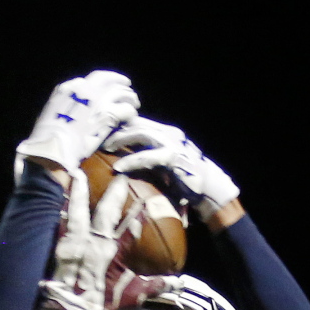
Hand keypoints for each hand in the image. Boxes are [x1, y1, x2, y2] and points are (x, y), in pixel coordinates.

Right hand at [15, 71, 138, 182]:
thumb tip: (74, 111)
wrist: (54, 147)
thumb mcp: (52, 114)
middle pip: (109, 80)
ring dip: (130, 98)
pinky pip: (127, 109)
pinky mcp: (108, 114)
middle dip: (120, 84)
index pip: (92, 80)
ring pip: (121, 92)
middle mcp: (83, 89)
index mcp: (68, 88)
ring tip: (134, 104)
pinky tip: (131, 118)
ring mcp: (97, 100)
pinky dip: (131, 113)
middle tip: (128, 91)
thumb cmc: (49, 137)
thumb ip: (66, 106)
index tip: (110, 88)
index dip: (105, 84)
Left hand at [39, 170, 178, 309]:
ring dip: (78, 193)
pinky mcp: (59, 247)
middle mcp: (94, 243)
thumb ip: (155, 285)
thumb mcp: (134, 295)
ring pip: (78, 212)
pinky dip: (60, 209)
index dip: (137, 214)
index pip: (129, 228)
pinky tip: (58, 199)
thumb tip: (179, 282)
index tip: (144, 200)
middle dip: (114, 195)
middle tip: (120, 178)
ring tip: (78, 175)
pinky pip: (60, 223)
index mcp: (113, 253)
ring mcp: (75, 243)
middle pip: (105, 213)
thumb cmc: (104, 304)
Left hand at [105, 117, 238, 220]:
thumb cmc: (188, 180)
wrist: (211, 189)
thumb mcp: (166, 163)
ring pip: (140, 132)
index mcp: (166, 132)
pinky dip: (131, 161)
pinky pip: (147, 156)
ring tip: (105, 147)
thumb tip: (127, 157)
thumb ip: (150, 155)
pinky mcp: (174, 158)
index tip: (102, 130)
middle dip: (115, 127)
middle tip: (97, 136)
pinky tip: (119, 168)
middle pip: (135, 121)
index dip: (119, 122)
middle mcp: (169, 133)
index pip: (138, 119)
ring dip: (120, 139)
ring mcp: (173, 144)